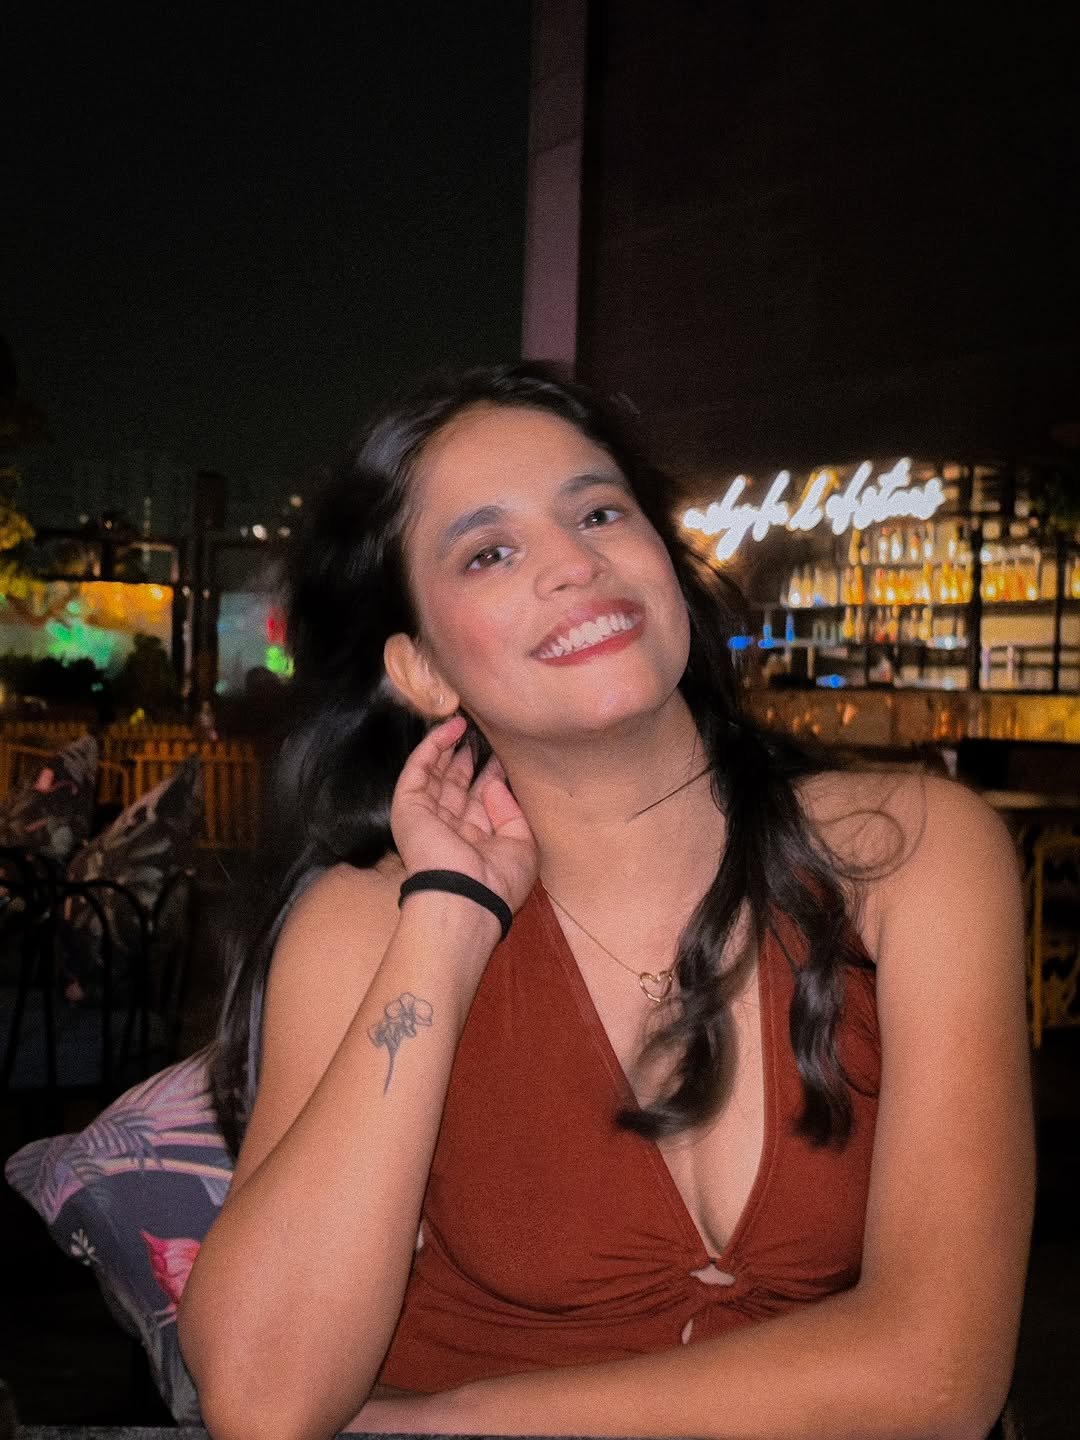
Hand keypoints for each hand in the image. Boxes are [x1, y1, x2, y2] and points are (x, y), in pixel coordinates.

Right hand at [390, 716, 537, 915]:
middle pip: (456, 785)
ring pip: (435, 774)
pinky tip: (449, 728)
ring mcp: (427, 817)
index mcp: (475, 842)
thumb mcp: (522, 847)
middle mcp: (450, 829)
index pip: (480, 800)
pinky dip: (431, 747)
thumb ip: (513, 814)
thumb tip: (494, 786)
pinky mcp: (408, 807)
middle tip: (481, 732)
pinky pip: (417, 770)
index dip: (490, 775)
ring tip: (464, 722)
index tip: (502, 752)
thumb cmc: (498, 881)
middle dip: (467, 759)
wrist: (465, 896)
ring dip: (448, 747)